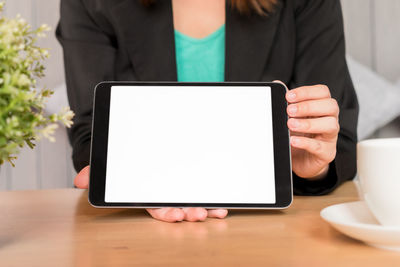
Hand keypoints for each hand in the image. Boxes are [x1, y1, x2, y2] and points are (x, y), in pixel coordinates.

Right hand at [74, 166, 227, 221]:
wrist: (139, 148)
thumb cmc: (128, 164)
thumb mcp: (114, 166)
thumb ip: (99, 172)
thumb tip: (81, 181)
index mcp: (148, 195)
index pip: (155, 207)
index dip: (165, 213)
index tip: (174, 215)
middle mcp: (165, 195)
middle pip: (177, 208)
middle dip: (188, 213)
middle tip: (197, 214)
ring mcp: (179, 191)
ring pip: (192, 204)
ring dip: (204, 210)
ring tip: (214, 212)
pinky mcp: (192, 185)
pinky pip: (204, 196)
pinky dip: (214, 203)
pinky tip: (222, 207)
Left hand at [286, 85, 338, 178]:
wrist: (301, 160)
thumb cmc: (299, 135)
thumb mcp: (292, 117)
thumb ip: (288, 101)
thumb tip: (277, 84)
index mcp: (322, 107)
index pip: (322, 92)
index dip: (307, 92)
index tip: (289, 96)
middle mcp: (330, 119)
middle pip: (330, 106)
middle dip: (308, 106)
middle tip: (289, 110)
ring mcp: (330, 136)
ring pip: (330, 125)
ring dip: (309, 123)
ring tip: (290, 125)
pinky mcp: (327, 152)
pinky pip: (320, 146)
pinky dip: (305, 142)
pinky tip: (293, 140)